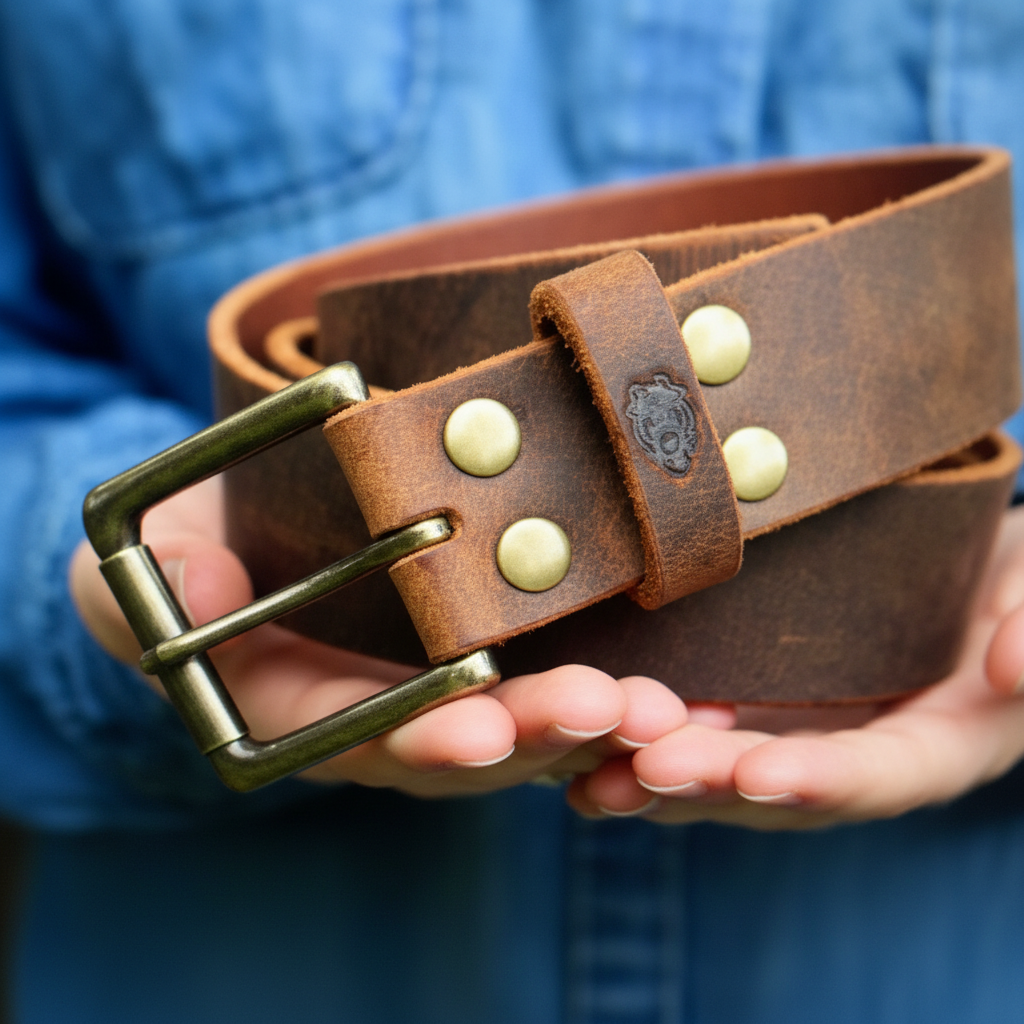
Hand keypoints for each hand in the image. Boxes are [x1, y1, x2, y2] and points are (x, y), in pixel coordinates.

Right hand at [69, 478, 688, 795]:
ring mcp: (447, 693)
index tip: (477, 731)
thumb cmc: (193, 551)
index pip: (358, 739)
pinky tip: (688, 697)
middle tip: (612, 712)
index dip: (416, 738)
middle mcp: (384, 720)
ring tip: (666, 711)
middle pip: (464, 746)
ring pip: (527, 728)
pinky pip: (559, 689)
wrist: (253, 532)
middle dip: (535, 736)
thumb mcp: (143, 567)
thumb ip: (155, 587)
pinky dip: (618, 701)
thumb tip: (192, 586)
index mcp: (301, 709)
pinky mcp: (498, 658)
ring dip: (596, 724)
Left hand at [567, 505, 1023, 828]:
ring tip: (588, 772)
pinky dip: (637, 731)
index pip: (881, 776)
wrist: (967, 563)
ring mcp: (798, 728)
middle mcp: (855, 754)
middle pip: (778, 788)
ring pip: (720, 769)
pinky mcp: (753, 698)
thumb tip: (1016, 668)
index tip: (764, 774)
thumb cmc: (1016, 586)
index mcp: (938, 745)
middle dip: (711, 784)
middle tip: (641, 772)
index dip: (825, 781)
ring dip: (653, 775)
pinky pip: (692, 722)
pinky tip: (582, 729)